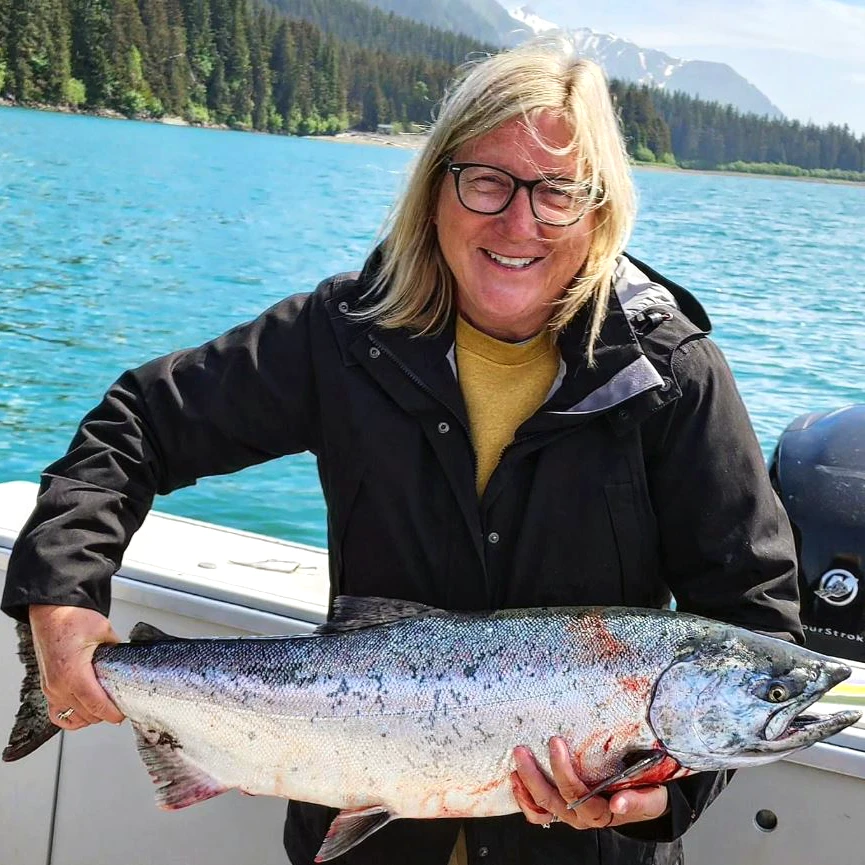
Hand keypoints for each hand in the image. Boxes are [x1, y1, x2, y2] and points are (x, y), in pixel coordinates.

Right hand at [29, 604, 124, 729]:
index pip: (96, 705)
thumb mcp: (104, 631)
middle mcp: (59, 685)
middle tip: (119, 706)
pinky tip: (84, 711)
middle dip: (105, 713)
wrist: (51, 612)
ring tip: (105, 707)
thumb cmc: (71, 618)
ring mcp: (51, 688)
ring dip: (90, 715)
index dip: (112, 713)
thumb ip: (117, 650)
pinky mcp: (47, 686)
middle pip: (87, 714)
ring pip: (73, 716)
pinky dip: (72, 716)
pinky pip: (57, 713)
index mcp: (73, 673)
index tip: (122, 714)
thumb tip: (128, 661)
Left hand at [511, 737, 668, 829]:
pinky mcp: (563, 809)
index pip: (577, 793)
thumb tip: (618, 803)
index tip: (556, 743)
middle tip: (523, 749)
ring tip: (516, 762)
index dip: (563, 770)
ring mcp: (570, 814)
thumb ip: (636, 800)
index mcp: (602, 811)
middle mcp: (582, 815)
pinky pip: (538, 812)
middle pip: (552, 799)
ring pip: (542, 806)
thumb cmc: (646, 793)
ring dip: (525, 785)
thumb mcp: (649, 796)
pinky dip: (524, 799)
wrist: (646, 800)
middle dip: (534, 774)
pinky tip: (516, 780)